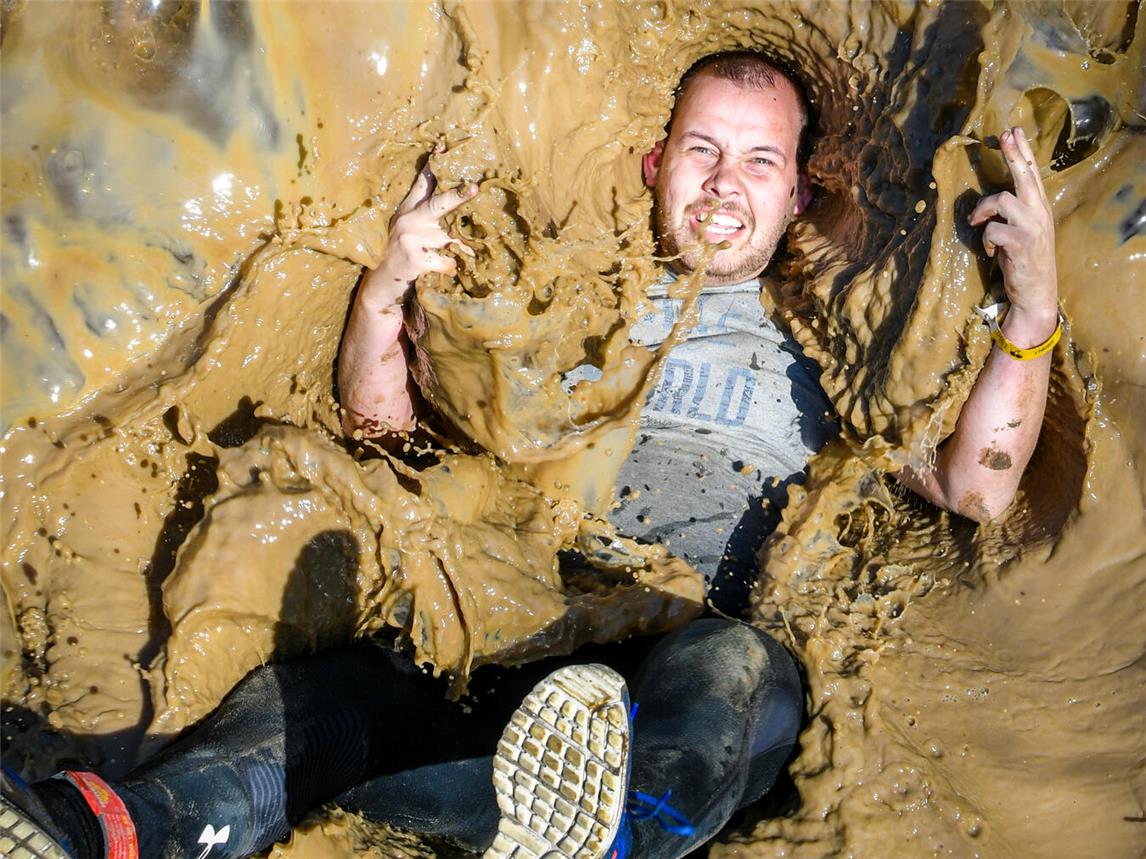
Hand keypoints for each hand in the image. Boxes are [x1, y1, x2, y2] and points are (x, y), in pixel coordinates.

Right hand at [361, 166, 477, 306]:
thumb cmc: (401, 257)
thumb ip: (427, 214)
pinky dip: (449, 268)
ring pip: (449, 240)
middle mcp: (408, 220)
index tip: (444, 145)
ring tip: (447, 259)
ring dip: (456, 251)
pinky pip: (447, 261)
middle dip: (458, 195)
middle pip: (438, 203)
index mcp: (407, 210)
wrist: (380, 287)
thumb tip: (455, 194)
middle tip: (474, 187)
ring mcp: (410, 238)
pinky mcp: (415, 258)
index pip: (422, 182)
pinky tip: (439, 272)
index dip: (434, 164)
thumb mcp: (408, 230)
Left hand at [968, 127, 1057, 329]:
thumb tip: (992, 199)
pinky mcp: (1020, 241)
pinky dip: (985, 240)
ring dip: (982, 211)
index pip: (1032, 173)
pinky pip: (991, 230)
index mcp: (1040, 207)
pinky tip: (991, 252)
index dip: (1022, 151)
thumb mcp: (1022, 231)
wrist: (1035, 292)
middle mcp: (1039, 212)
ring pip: (1001, 200)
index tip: (1013, 130)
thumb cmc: (1023, 261)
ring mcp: (1032, 225)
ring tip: (977, 224)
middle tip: (1004, 134)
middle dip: (1013, 153)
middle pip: (1024, 175)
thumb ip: (1013, 213)